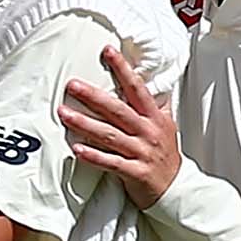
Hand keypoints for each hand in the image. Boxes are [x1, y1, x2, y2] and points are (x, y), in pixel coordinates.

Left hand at [59, 43, 180, 208]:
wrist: (176, 189)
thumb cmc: (165, 156)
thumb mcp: (165, 125)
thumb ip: (154, 104)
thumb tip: (147, 81)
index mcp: (154, 117)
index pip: (136, 88)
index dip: (122, 69)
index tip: (108, 51)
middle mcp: (148, 132)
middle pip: (118, 109)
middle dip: (94, 96)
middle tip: (72, 84)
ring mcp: (141, 152)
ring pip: (110, 135)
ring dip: (85, 124)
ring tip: (64, 114)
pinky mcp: (135, 172)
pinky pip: (111, 163)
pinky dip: (94, 156)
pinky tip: (76, 150)